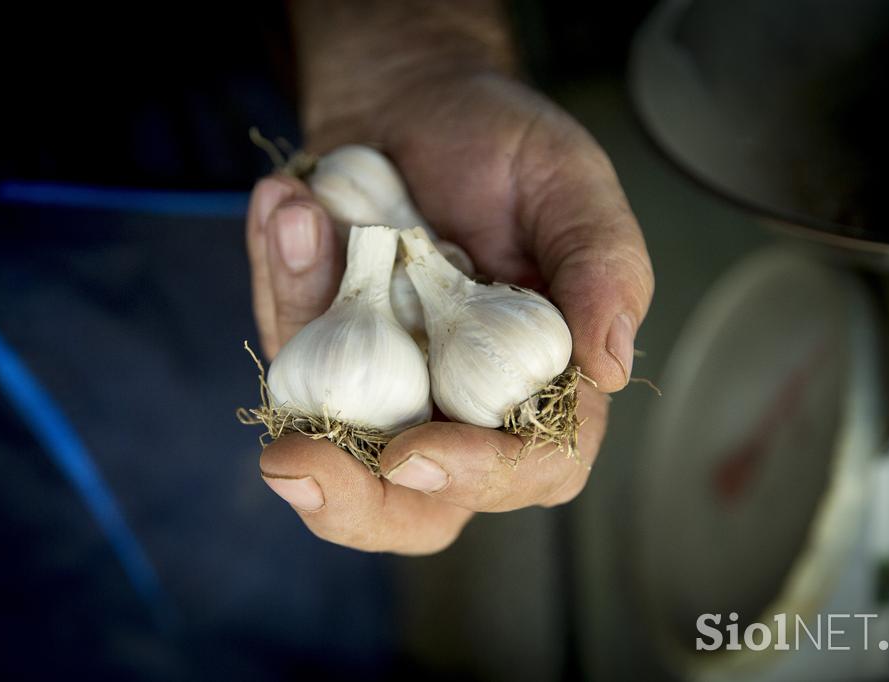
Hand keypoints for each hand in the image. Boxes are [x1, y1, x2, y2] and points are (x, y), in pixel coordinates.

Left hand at [245, 70, 652, 554]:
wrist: (417, 104)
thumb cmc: (503, 146)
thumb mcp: (569, 182)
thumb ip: (604, 264)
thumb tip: (612, 362)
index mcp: (540, 382)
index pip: (526, 465)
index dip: (476, 475)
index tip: (415, 454)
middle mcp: (458, 403)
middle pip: (413, 506)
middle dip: (352, 504)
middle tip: (293, 465)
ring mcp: (381, 383)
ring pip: (327, 434)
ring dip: (298, 324)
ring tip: (300, 213)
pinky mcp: (318, 351)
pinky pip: (283, 347)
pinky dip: (276, 278)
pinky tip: (287, 206)